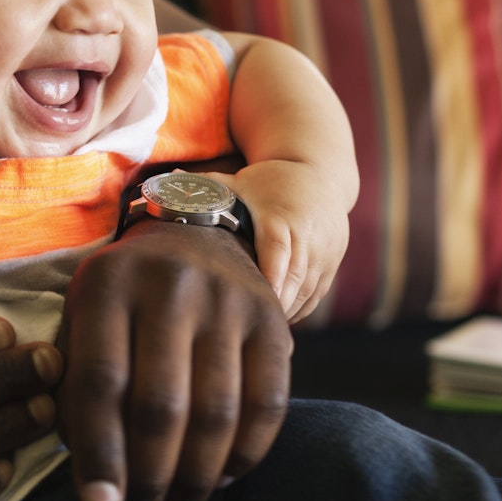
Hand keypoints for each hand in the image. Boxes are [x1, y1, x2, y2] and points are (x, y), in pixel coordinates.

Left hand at [56, 220, 291, 500]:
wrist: (193, 234)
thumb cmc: (124, 296)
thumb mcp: (83, 316)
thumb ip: (75, 384)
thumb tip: (92, 473)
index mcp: (109, 284)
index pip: (100, 380)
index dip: (100, 451)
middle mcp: (169, 285)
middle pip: (161, 403)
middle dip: (149, 475)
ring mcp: (227, 300)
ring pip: (216, 411)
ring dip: (196, 476)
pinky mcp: (273, 319)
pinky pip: (267, 404)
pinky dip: (245, 455)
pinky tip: (220, 479)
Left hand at [205, 161, 349, 320]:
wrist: (322, 176)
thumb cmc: (272, 181)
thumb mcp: (241, 181)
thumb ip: (208, 184)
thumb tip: (171, 179)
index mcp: (282, 219)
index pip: (278, 251)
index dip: (268, 277)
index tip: (252, 298)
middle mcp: (308, 239)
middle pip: (292, 281)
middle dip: (270, 305)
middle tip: (241, 323)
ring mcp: (324, 255)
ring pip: (304, 295)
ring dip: (282, 312)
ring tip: (252, 324)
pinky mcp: (331, 267)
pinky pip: (314, 299)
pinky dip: (295, 310)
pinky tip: (273, 317)